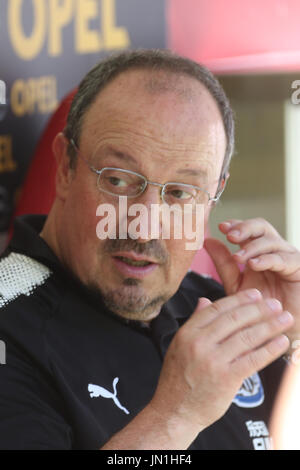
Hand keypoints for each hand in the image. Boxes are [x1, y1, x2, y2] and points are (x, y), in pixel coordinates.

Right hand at [150, 289, 292, 430]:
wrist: (174, 411)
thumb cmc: (177, 379)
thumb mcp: (179, 345)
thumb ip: (194, 321)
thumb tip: (204, 300)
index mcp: (187, 333)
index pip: (217, 309)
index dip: (239, 299)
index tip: (256, 295)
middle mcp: (199, 344)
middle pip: (234, 319)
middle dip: (259, 309)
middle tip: (275, 304)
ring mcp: (213, 361)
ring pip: (247, 337)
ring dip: (270, 326)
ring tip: (285, 318)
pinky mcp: (226, 379)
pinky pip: (253, 359)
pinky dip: (270, 349)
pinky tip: (282, 342)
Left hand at [204, 218, 299, 345]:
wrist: (275, 330)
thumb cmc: (257, 309)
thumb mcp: (236, 284)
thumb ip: (223, 263)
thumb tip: (208, 242)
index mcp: (257, 251)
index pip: (247, 230)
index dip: (235, 225)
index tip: (221, 227)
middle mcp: (273, 251)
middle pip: (261, 227)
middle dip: (245, 228)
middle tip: (230, 235)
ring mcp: (287, 257)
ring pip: (271, 241)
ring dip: (252, 246)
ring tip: (238, 257)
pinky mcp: (298, 268)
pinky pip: (283, 259)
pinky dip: (267, 260)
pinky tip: (253, 264)